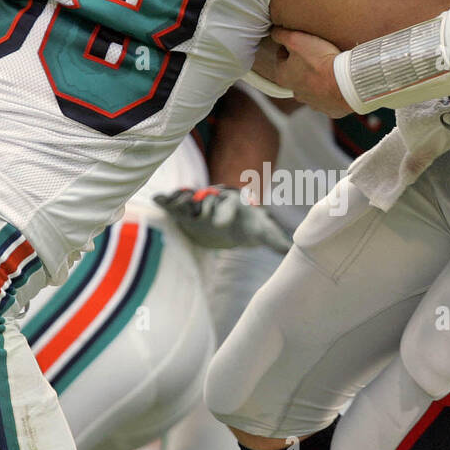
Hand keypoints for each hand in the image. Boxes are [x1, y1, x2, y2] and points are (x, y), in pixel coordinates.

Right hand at [153, 185, 291, 253]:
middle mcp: (215, 200)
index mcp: (234, 205)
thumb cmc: (246, 225)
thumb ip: (274, 238)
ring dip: (182, 201)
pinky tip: (158, 199)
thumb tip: (291, 250)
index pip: (229, 208)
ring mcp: (199, 203)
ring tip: (175, 204)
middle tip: (197, 213)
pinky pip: (174, 202)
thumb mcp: (259, 230)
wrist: (228, 218)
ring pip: (189, 199)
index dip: (225, 214)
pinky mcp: (184, 209)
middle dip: (202, 207)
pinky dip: (166, 200)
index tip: (221, 223)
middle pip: (206, 202)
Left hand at [270, 27, 350, 117]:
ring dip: (317, 77)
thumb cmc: (319, 61)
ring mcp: (312, 103)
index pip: (281, 57)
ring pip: (311, 86)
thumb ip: (281, 34)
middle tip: (316, 52)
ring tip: (329, 66)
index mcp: (283, 77)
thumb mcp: (296, 39)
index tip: (301, 40)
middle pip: (296, 73)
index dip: (290, 46)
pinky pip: (328, 96)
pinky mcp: (329, 108)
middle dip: (303, 63)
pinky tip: (338, 79)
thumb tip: (274, 32)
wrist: (346, 82)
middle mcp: (295, 93)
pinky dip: (331, 89)